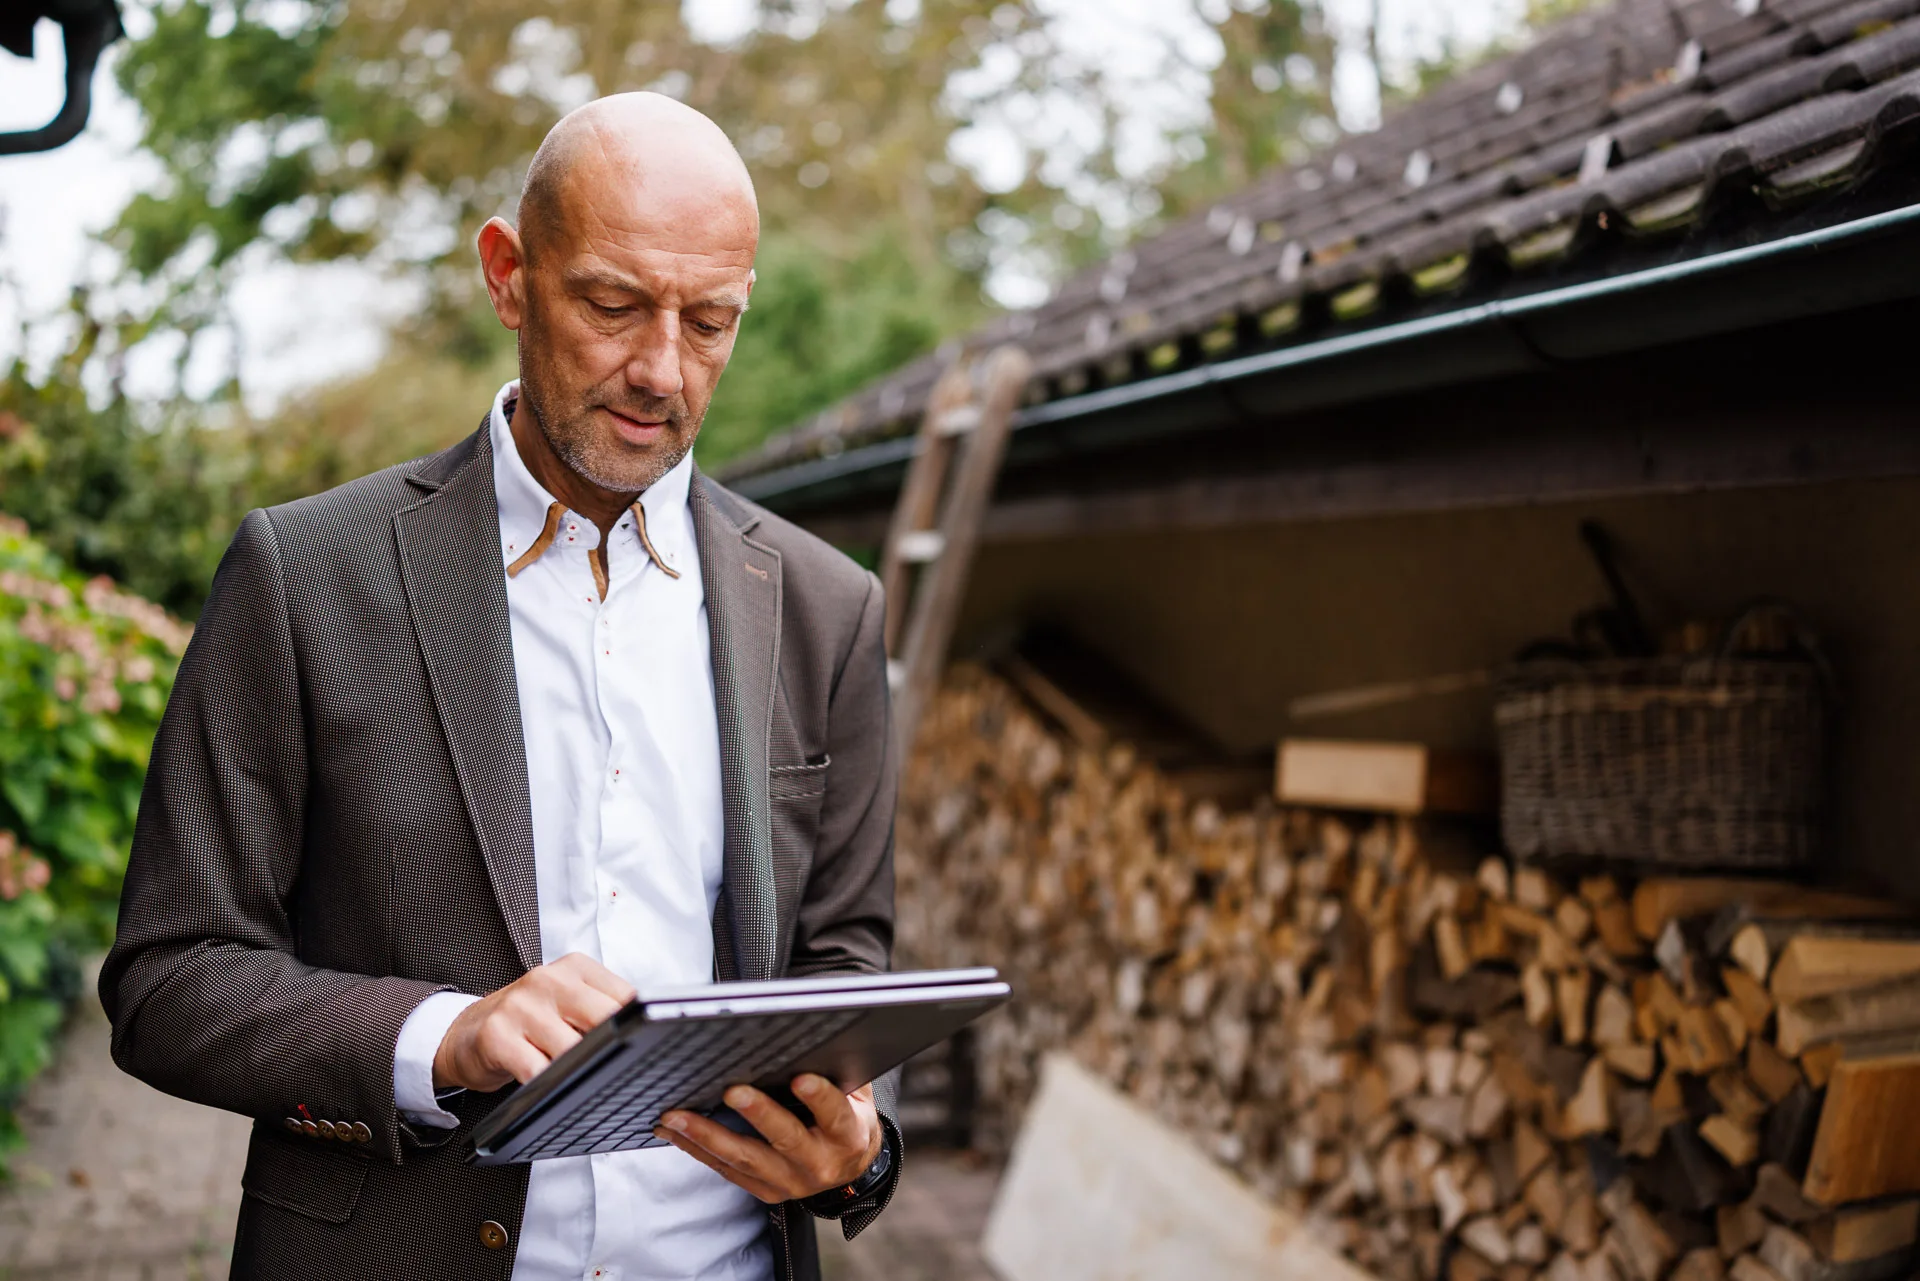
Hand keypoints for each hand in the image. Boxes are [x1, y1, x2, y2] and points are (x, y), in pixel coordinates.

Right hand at [433, 952, 634, 1092]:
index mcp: (574, 968)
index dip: (637, 1025)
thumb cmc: (527, 1021)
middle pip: (602, 1018)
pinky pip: (536, 1069)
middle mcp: (548, 979)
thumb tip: (643, 1036)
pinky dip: (548, 1084)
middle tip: (616, 1069)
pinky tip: (549, 1086)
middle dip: (612, 1048)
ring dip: (579, 1070)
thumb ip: (600, 1010)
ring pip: (570, 1048)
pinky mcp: (497, 1035)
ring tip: (579, 1079)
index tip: (643, 1045)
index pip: (623, 995)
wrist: (466, 1032)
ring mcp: (520, 1005)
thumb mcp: (567, 1003)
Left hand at [654, 1075, 883, 1203]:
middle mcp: (819, 1163)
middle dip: (757, 1114)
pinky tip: (674, 1132)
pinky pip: (727, 1170)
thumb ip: (840, 1069)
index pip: (834, 1114)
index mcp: (846, 1135)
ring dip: (706, 1136)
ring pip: (744, 1159)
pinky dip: (698, 1150)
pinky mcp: (765, 1191)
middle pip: (785, 1139)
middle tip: (731, 1091)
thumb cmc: (848, 1121)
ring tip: (676, 1117)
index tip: (799, 1078)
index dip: (818, 1097)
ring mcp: (790, 1182)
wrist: (849, 1170)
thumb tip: (816, 1035)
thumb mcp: (857, 1096)